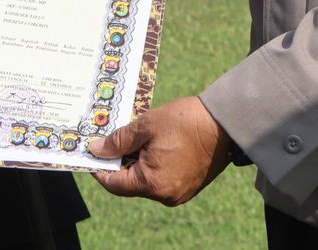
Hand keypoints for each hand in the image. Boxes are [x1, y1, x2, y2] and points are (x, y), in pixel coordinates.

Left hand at [90, 95, 230, 205]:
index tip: (92, 152)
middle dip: (121, 160)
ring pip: (146, 179)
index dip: (100, 168)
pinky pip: (162, 178)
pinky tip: (155, 143)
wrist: (225, 122)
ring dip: (138, 160)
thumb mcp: (146, 125)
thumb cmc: (186, 122)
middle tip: (115, 137)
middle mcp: (165, 195)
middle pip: (131, 182)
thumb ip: (119, 140)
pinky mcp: (189, 186)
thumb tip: (97, 150)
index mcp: (153, 184)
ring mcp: (179, 193)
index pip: (115, 184)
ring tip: (138, 136)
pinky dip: (154, 163)